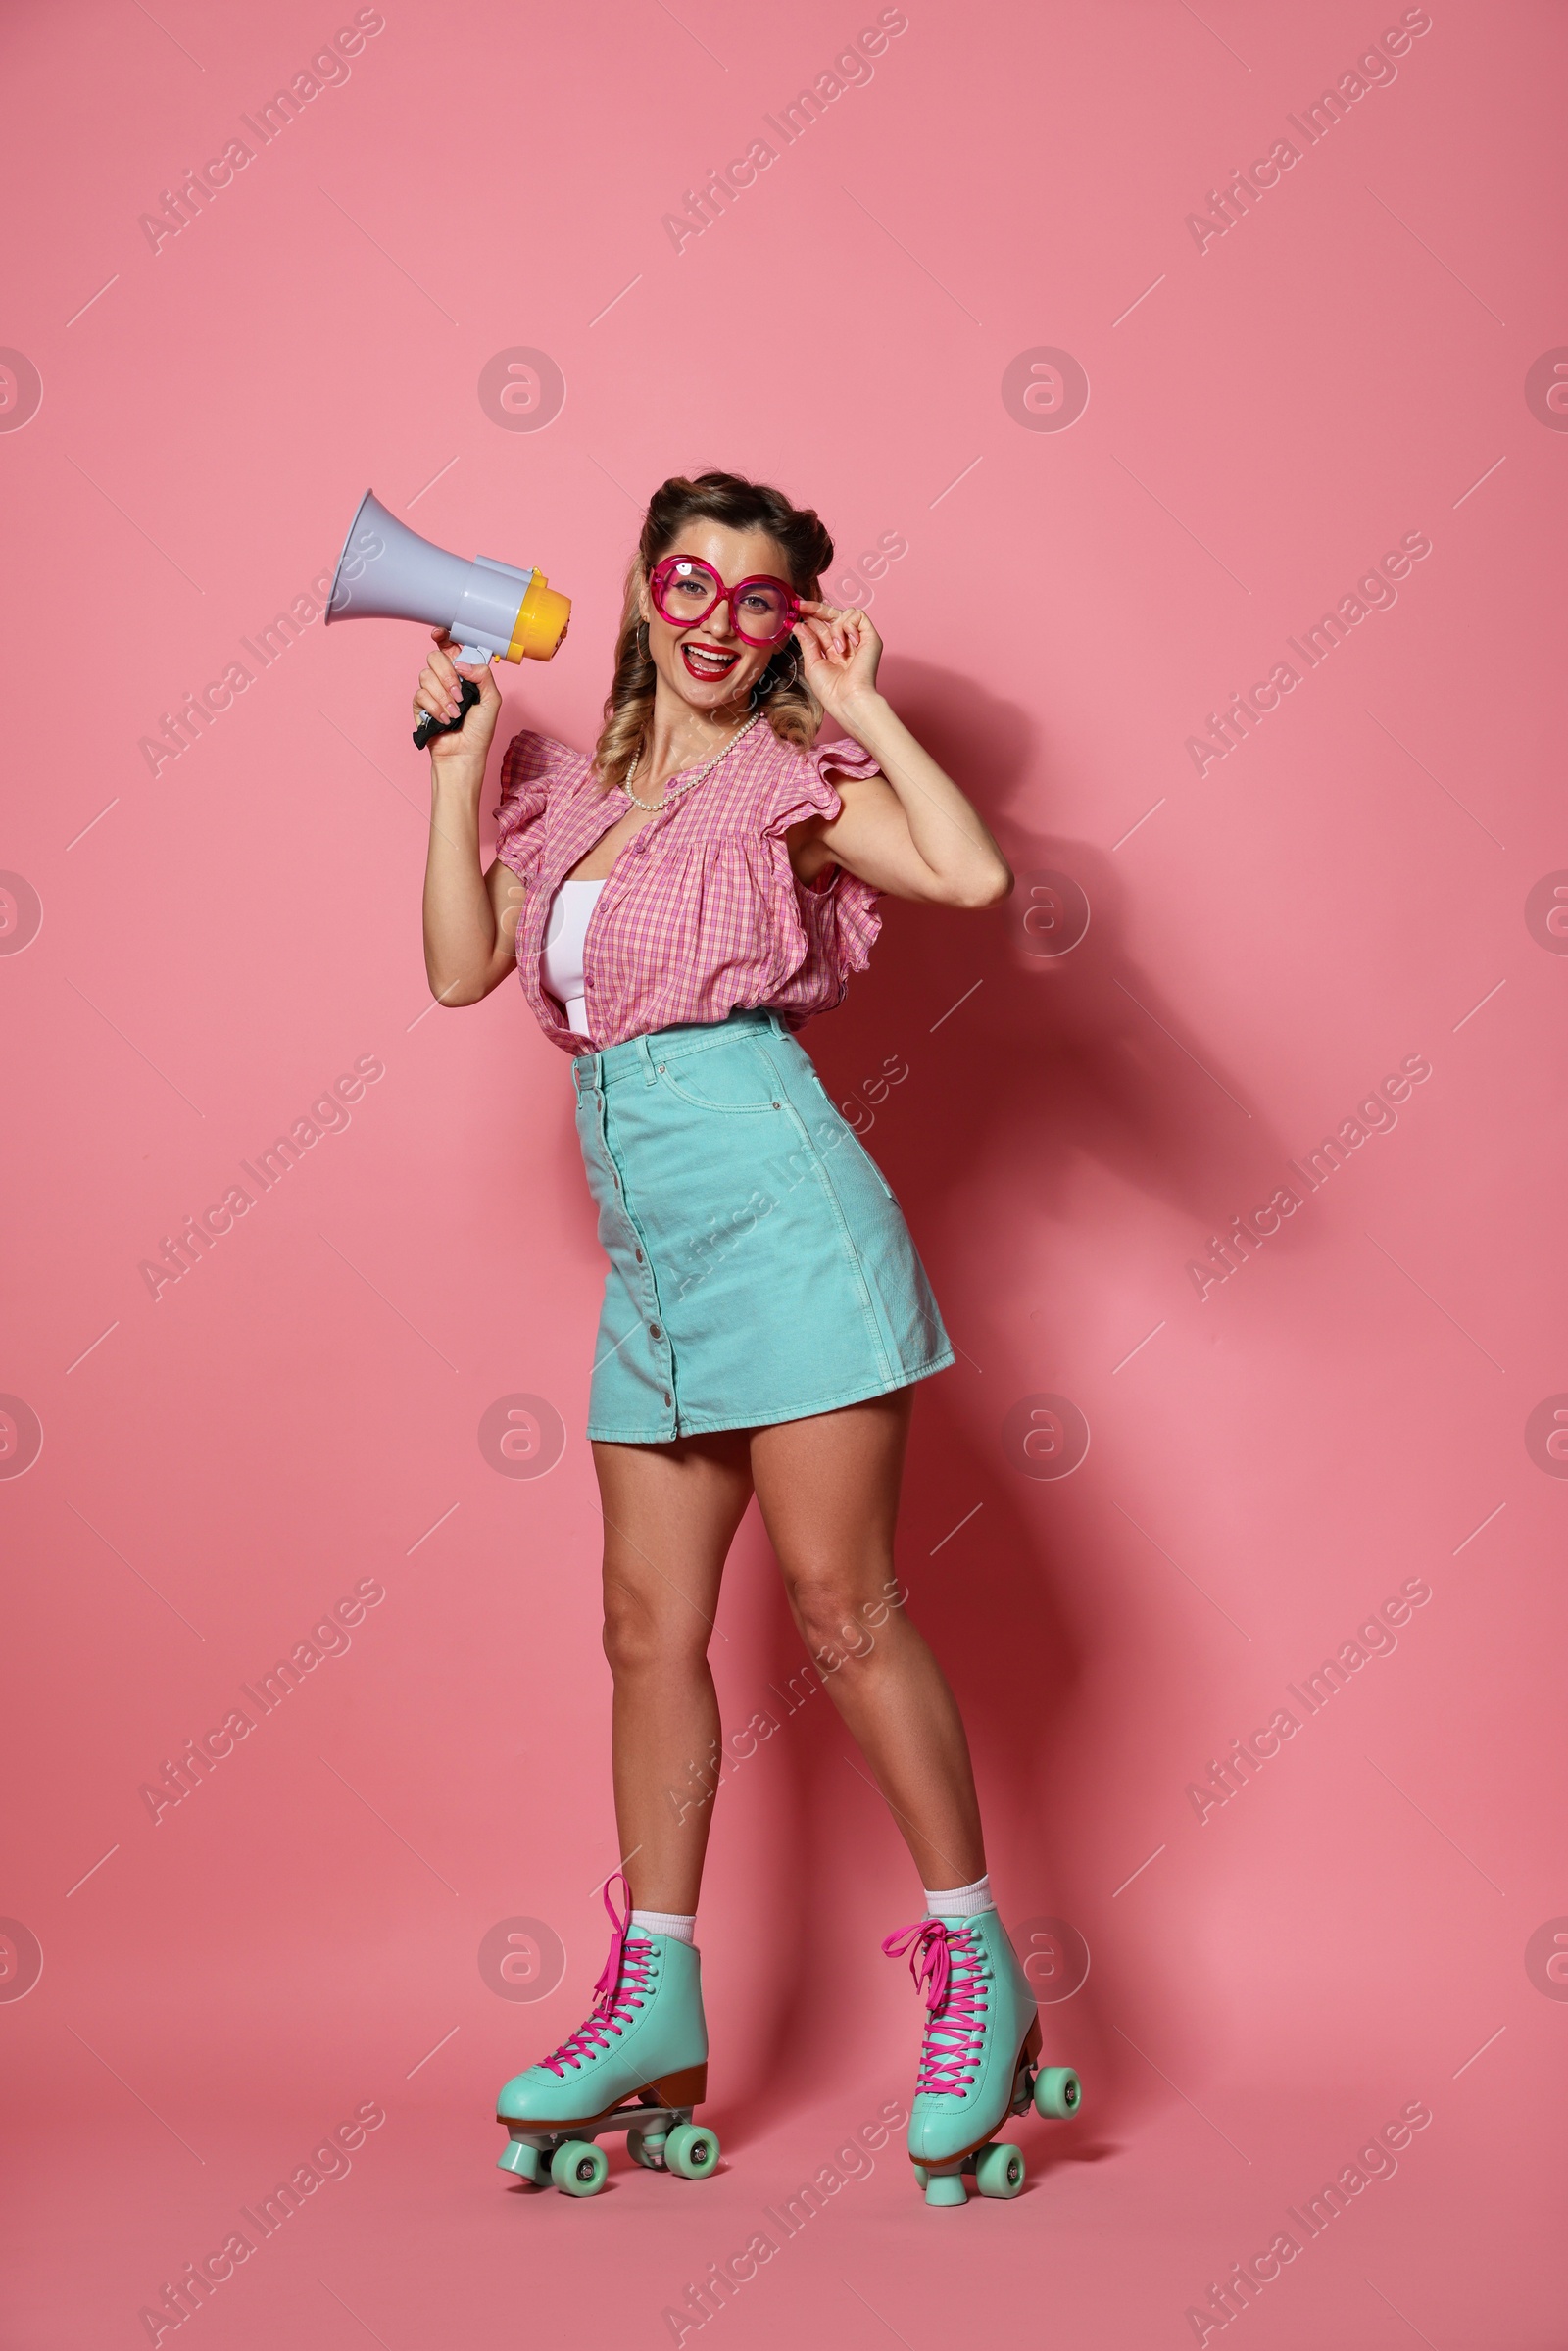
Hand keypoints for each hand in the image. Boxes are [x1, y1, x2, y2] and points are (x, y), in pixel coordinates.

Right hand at [414, 628, 501, 764]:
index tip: (439, 633)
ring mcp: (431, 691)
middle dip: (447, 675)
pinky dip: (435, 708)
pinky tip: (444, 720)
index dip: (443, 636)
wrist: (464, 754)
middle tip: (460, 694)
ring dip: (443, 696)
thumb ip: (483, 675)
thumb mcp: (491, 699)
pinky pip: (420, 694)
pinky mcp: (420, 705)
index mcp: (463, 673)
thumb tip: (462, 664)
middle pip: (434, 657)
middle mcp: (445, 679)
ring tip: (455, 713)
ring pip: (426, 675)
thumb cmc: (480, 730)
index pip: (449, 647)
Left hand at [792, 599, 882, 724]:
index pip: (821, 625)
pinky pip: (859, 615)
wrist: (848, 699)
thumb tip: (798, 624)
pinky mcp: (871, 637)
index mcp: (832, 650)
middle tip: (800, 605)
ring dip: (836, 628)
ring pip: (845, 613)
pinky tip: (848, 644)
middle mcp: (846, 642)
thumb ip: (807, 642)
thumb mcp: (812, 663)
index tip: (795, 605)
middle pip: (832, 615)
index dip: (809, 615)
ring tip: (837, 648)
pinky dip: (850, 626)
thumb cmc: (831, 690)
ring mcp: (859, 639)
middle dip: (815, 608)